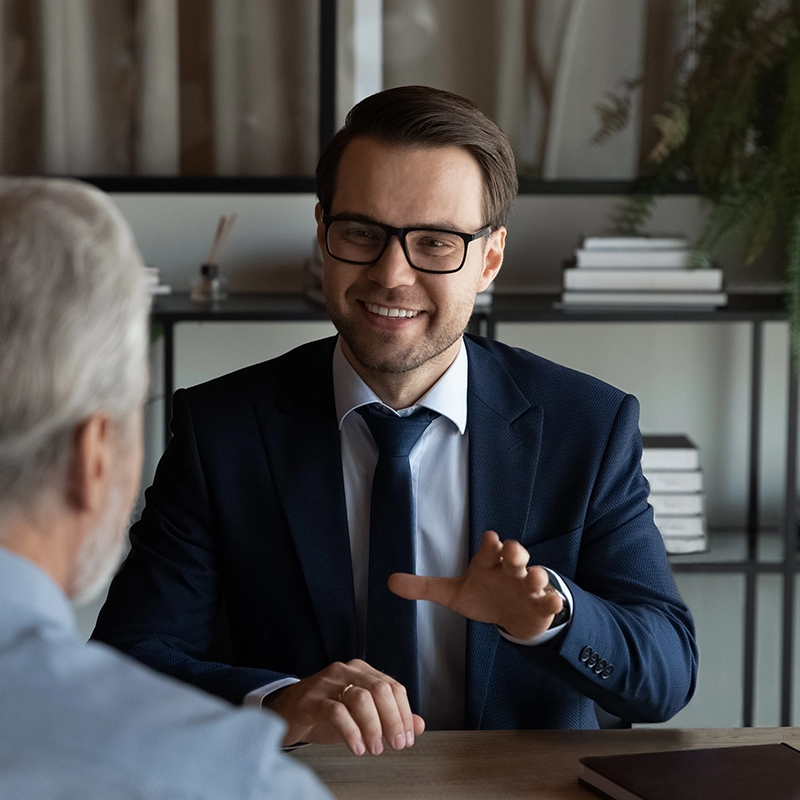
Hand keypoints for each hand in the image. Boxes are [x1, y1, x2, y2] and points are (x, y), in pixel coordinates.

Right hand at [264, 659, 424, 755]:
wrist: (285, 711)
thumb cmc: (325, 711)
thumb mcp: (361, 715)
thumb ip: (390, 717)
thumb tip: (419, 724)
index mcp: (361, 671)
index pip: (393, 686)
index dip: (404, 713)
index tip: (407, 737)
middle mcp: (346, 671)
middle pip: (380, 689)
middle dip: (393, 720)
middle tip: (396, 744)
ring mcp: (328, 682)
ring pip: (360, 698)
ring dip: (373, 727)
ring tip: (374, 748)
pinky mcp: (311, 699)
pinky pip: (337, 712)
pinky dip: (351, 732)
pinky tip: (357, 747)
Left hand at [389, 529, 562, 639]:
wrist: (512, 615)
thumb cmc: (483, 596)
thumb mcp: (453, 593)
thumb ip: (424, 587)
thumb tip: (389, 581)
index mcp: (488, 564)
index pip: (488, 549)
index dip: (489, 544)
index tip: (490, 539)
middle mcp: (509, 570)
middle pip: (514, 556)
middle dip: (514, 552)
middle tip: (511, 548)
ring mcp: (527, 587)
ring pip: (535, 576)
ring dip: (536, 575)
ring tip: (535, 576)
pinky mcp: (541, 605)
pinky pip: (549, 601)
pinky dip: (552, 601)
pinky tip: (552, 602)